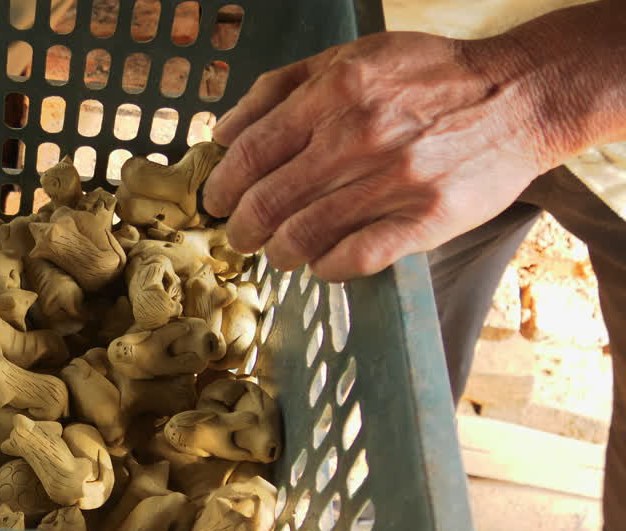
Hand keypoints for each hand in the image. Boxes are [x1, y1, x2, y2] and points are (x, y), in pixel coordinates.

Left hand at [201, 32, 553, 280]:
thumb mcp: (350, 58)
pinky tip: (323, 261)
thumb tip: (222, 134)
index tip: (217, 202)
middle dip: (242, 228)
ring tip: (280, 251)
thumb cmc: (427, 77)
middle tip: (242, 235)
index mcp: (333, 93)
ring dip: (279, 252)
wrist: (519, 97)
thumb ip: (279, 88)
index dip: (222, 186)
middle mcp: (358, 136)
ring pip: (301, 237)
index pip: (250, 153)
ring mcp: (392, 181)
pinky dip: (325, 267)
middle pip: (267, 202)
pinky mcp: (423, 219)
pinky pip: (351, 259)